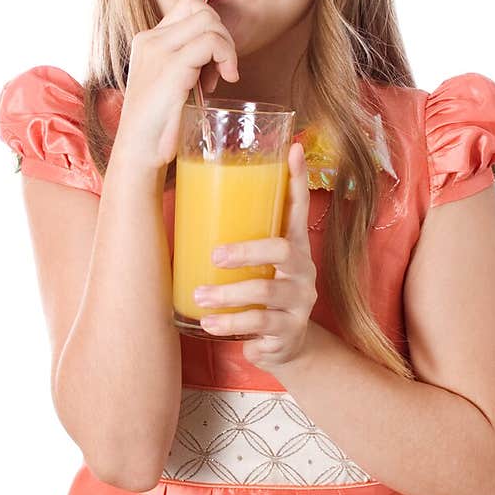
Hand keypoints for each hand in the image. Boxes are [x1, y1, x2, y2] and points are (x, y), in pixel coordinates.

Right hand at [113, 0, 238, 171]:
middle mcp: (150, 39)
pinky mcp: (171, 67)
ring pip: (208, 21)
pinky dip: (227, 57)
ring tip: (219, 78)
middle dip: (222, 35)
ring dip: (226, 47)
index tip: (213, 60)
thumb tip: (218, 51)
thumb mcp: (172, 83)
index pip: (188, 5)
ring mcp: (158, 51)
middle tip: (219, 71)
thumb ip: (188, 61)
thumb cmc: (159, 125)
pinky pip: (211, 43)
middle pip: (200, 8)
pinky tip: (225, 80)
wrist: (140, 151)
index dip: (211, 25)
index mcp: (148, 40)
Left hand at [193, 142, 316, 370]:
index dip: (298, 179)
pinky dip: (233, 328)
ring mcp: (299, 303)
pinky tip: (210, 326)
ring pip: (265, 294)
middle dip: (245, 252)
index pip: (298, 207)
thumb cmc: (260, 293)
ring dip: (228, 297)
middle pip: (282, 251)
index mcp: (294, 246)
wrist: (285, 345)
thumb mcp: (256, 266)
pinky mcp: (289, 332)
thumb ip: (239, 238)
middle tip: (214, 256)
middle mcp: (303, 271)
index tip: (294, 149)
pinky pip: (261, 328)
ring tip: (200, 299)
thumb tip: (192, 198)